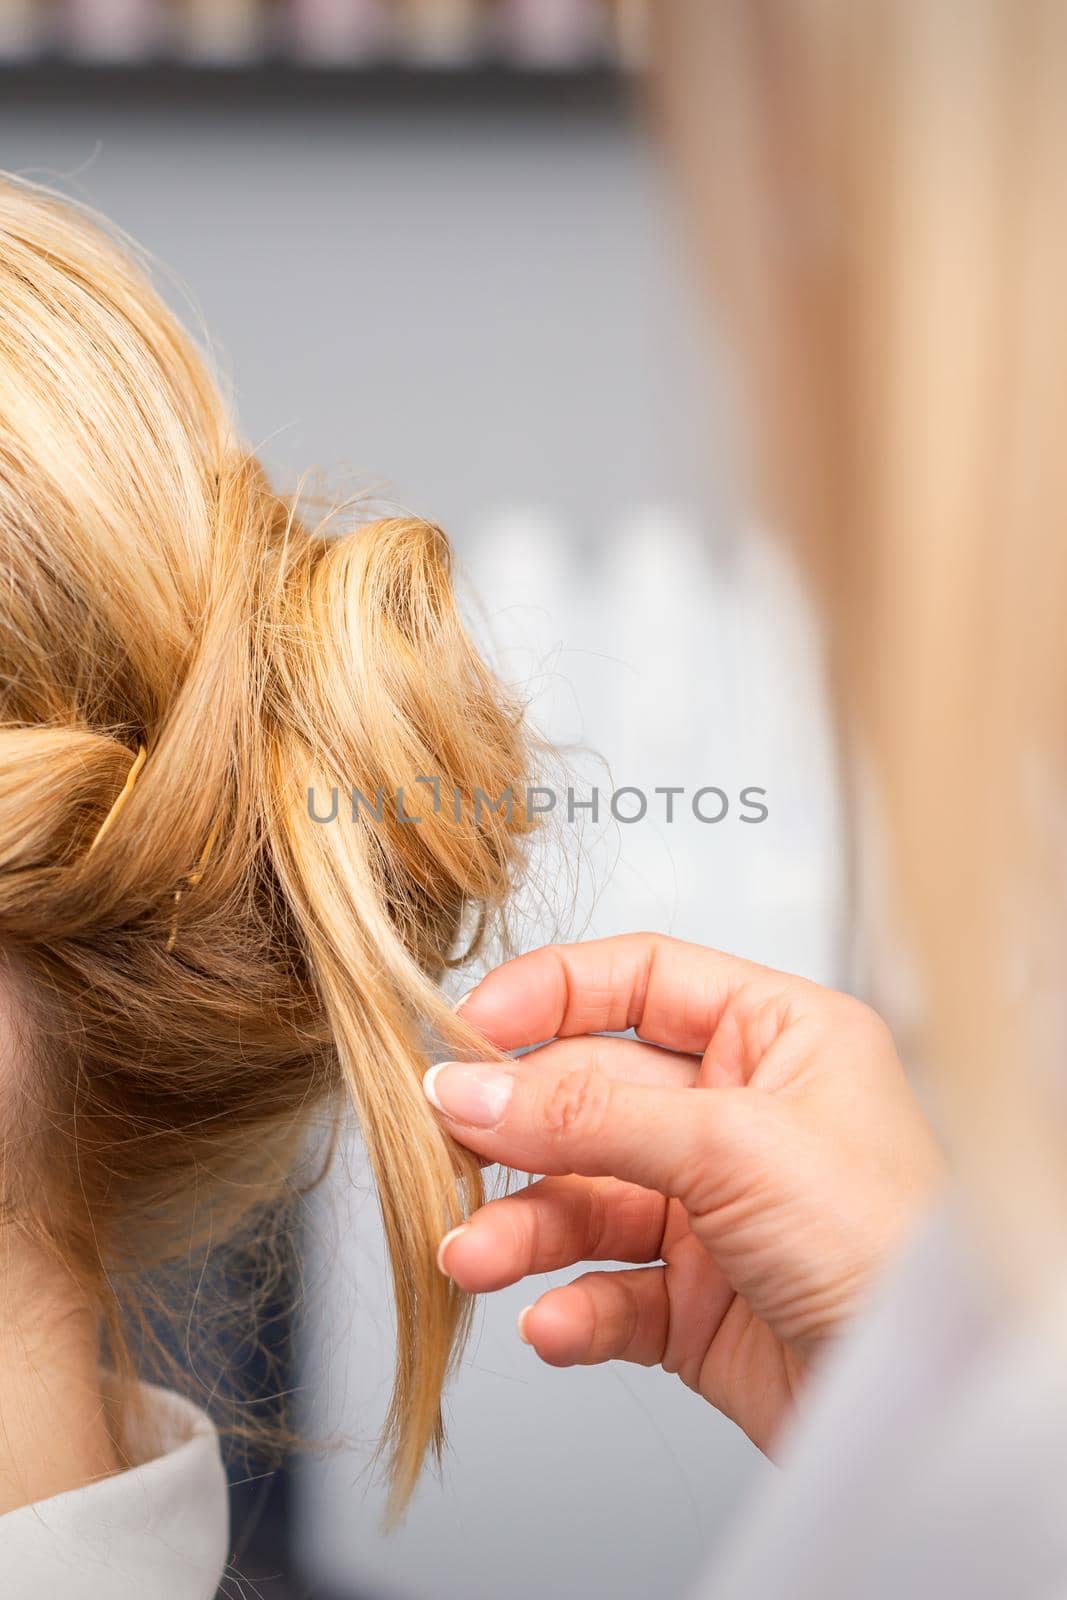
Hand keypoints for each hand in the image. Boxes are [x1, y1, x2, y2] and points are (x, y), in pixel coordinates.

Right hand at [424, 934, 943, 1454]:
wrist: (929, 1405)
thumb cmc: (891, 1247)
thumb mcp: (733, 1147)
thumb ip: (591, 1114)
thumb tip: (473, 1087)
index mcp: (773, 1039)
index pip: (640, 980)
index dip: (550, 993)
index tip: (469, 1028)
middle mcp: (739, 1115)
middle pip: (591, 1094)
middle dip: (517, 1129)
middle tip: (443, 1148)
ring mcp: (712, 1209)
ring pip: (584, 1199)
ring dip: (522, 1229)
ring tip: (474, 1256)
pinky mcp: (693, 1302)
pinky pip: (605, 1291)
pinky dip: (571, 1308)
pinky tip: (555, 1324)